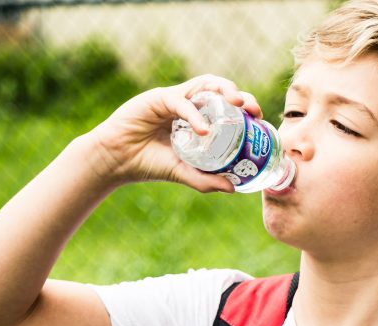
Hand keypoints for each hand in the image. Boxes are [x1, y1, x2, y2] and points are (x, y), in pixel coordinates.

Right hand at [88, 75, 262, 191]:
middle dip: (239, 95)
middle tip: (252, 109)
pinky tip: (204, 130)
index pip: (225, 106)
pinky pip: (181, 102)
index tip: (259, 118)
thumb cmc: (150, 164)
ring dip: (223, 91)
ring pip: (203, 85)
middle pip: (219, 90)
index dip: (244, 108)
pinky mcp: (158, 99)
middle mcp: (188, 105)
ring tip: (237, 105)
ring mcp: (173, 99)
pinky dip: (194, 115)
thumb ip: (207, 181)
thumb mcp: (184, 174)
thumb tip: (235, 188)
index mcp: (197, 119)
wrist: (118, 161)